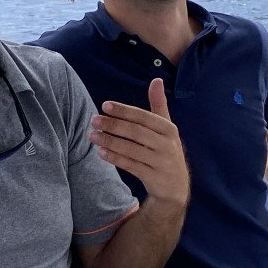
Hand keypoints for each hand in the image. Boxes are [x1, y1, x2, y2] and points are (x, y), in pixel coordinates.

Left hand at [90, 78, 188, 207]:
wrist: (176, 187)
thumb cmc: (166, 151)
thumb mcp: (167, 128)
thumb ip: (159, 105)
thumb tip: (156, 80)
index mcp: (168, 129)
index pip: (143, 117)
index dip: (124, 111)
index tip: (104, 106)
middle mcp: (166, 144)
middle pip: (135, 132)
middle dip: (113, 125)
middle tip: (94, 120)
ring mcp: (160, 162)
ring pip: (130, 149)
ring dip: (109, 141)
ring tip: (92, 135)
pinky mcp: (153, 177)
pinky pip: (130, 165)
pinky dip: (114, 158)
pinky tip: (100, 152)